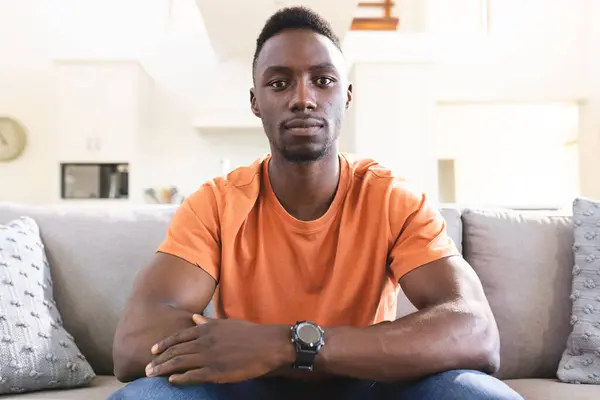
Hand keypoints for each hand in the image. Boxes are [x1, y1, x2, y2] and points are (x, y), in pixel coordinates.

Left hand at [146, 314, 293, 383]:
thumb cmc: (248, 333)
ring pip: (179, 363)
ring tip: (152, 374)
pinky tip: (172, 381)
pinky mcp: (216, 371)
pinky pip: (192, 376)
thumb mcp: (226, 323)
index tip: (153, 350)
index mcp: (207, 329)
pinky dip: (180, 378)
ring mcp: (209, 357)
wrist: (266, 345)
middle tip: (147, 367)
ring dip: (164, 369)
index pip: (179, 336)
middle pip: (175, 351)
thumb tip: (194, 317)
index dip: (164, 344)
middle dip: (159, 359)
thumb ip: (208, 322)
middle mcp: (204, 342)